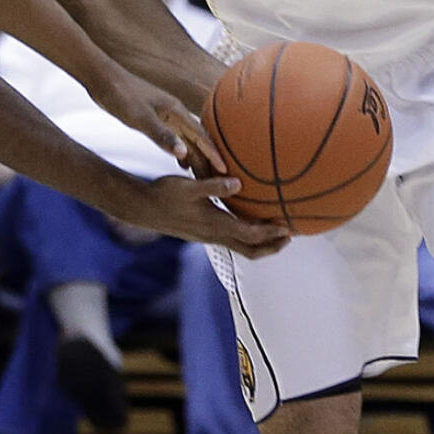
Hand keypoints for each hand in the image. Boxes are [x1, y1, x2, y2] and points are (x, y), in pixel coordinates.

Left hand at [88, 66, 227, 172]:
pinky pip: (175, 138)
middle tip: (218, 181)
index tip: (225, 171)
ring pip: (187, 140)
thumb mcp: (141, 119)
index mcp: (175, 112)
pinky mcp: (155, 118)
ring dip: (196, 158)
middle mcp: (174, 113)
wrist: (103, 79)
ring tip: (204, 177)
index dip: (213, 154)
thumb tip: (183, 154)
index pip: (201, 136)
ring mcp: (165, 115)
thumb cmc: (121, 96)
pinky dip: (181, 152)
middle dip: (208, 160)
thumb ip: (162, 136)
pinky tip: (181, 164)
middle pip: (197, 140)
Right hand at [131, 175, 290, 255]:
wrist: (143, 208)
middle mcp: (214, 235)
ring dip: (261, 243)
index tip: (288, 229)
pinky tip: (248, 222)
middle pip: (250, 250)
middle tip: (290, 237)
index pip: (250, 235)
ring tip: (276, 232)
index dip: (270, 234)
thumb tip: (239, 184)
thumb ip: (214, 186)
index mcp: (214, 225)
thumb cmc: (164, 194)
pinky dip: (246, 237)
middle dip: (272, 246)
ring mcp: (209, 237)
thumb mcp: (189, 186)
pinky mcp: (204, 234)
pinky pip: (232, 241)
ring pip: (241, 248)